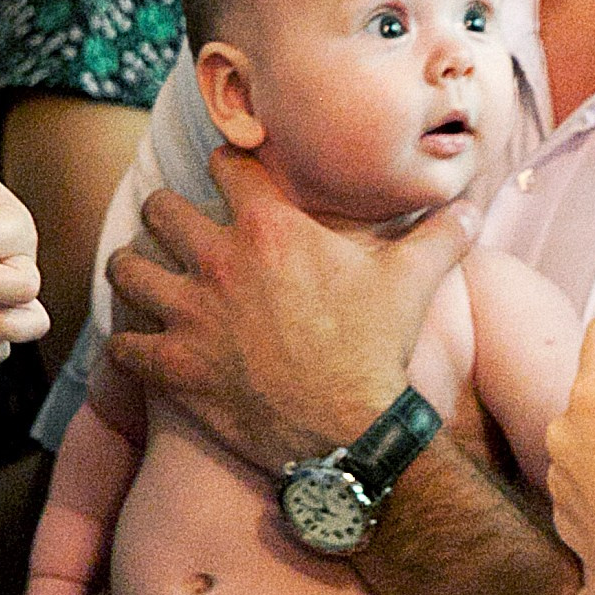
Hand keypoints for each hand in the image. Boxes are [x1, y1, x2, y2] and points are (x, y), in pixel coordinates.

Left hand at [104, 146, 475, 473]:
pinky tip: (142, 345)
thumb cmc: (377, 349)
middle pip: (159, 209)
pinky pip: (124, 344)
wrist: (350, 430)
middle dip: (166, 215)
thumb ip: (440, 235)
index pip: (226, 165)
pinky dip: (129, 343)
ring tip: (144, 276)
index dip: (228, 168)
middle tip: (178, 230)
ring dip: (134, 270)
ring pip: (127, 269)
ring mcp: (190, 314)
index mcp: (271, 227)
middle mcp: (219, 261)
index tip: (232, 178)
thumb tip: (471, 208)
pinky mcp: (173, 366)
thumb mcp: (414, 281)